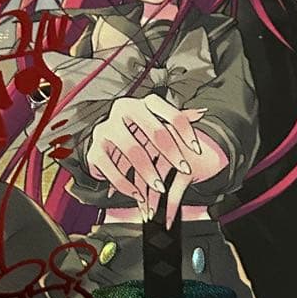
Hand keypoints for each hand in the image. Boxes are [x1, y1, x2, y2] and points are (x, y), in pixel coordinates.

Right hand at [85, 94, 225, 227]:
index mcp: (143, 103)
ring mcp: (106, 129)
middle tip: (184, 169)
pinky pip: (110, 168)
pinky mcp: (94, 149)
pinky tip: (137, 194)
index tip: (196, 150)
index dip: (186, 132)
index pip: (170, 113)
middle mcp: (123, 110)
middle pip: (154, 130)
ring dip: (149, 172)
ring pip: (133, 150)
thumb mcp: (156, 124)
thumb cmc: (136, 132)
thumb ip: (178, 119)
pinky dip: (125, 184)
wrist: (103, 142)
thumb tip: (202, 112)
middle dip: (171, 153)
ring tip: (160, 187)